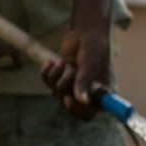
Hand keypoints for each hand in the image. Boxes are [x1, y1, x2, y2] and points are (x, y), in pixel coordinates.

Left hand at [43, 3, 113, 117]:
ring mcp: (71, 86)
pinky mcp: (59, 78)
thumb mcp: (90, 62)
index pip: (88, 114)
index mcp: (98, 93)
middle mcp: (85, 93)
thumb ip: (85, 81)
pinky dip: (47, 72)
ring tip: (63, 61)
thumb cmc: (93, 46)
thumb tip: (83, 101)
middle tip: (68, 71)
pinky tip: (51, 62)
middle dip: (64, 87)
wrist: (84, 32)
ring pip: (56, 92)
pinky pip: (47, 83)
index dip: (76, 111)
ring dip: (56, 77)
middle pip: (68, 104)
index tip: (68, 99)